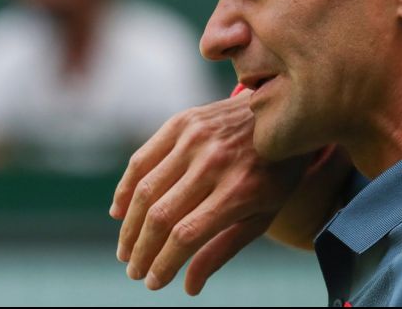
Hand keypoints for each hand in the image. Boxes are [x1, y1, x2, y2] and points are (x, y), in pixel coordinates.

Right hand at [109, 90, 311, 294]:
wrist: (281, 113)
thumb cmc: (275, 172)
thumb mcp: (263, 214)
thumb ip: (224, 249)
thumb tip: (188, 287)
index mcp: (240, 190)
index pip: (187, 235)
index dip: (164, 263)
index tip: (153, 283)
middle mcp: (214, 162)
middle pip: (161, 216)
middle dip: (142, 251)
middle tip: (134, 271)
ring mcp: (195, 139)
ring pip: (146, 191)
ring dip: (129, 227)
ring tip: (125, 250)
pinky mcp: (181, 122)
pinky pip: (141, 160)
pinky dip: (125, 189)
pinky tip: (120, 212)